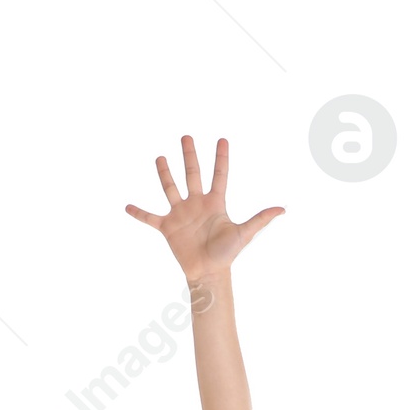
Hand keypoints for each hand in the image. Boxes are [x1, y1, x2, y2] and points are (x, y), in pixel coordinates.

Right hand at [125, 137, 282, 283]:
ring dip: (164, 174)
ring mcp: (180, 213)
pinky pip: (150, 217)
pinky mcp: (167, 227)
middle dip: (190, 155)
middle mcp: (196, 204)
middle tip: (186, 136)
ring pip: (170, 188)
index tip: (222, 139)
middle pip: (193, 174)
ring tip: (160, 158)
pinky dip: (138, 213)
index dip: (221, 158)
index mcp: (214, 203)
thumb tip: (282, 210)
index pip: (219, 175)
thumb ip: (260, 219)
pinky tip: (127, 206)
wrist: (209, 273)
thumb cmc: (227, 254)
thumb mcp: (244, 234)